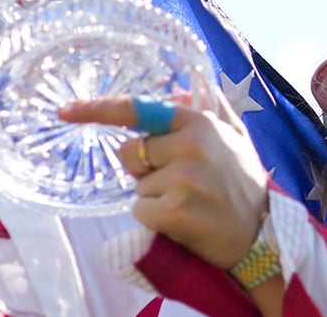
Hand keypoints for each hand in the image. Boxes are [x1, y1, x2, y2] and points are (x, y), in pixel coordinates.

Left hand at [59, 95, 269, 269]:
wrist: (261, 237)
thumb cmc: (243, 184)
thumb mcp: (236, 136)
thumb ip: (211, 107)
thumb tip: (178, 89)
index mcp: (199, 122)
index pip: (138, 110)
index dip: (98, 109)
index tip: (65, 111)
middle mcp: (191, 144)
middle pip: (130, 153)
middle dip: (146, 169)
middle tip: (181, 182)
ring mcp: (183, 177)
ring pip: (137, 185)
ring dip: (154, 197)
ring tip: (190, 202)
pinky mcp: (175, 210)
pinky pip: (140, 210)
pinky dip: (154, 219)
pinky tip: (183, 220)